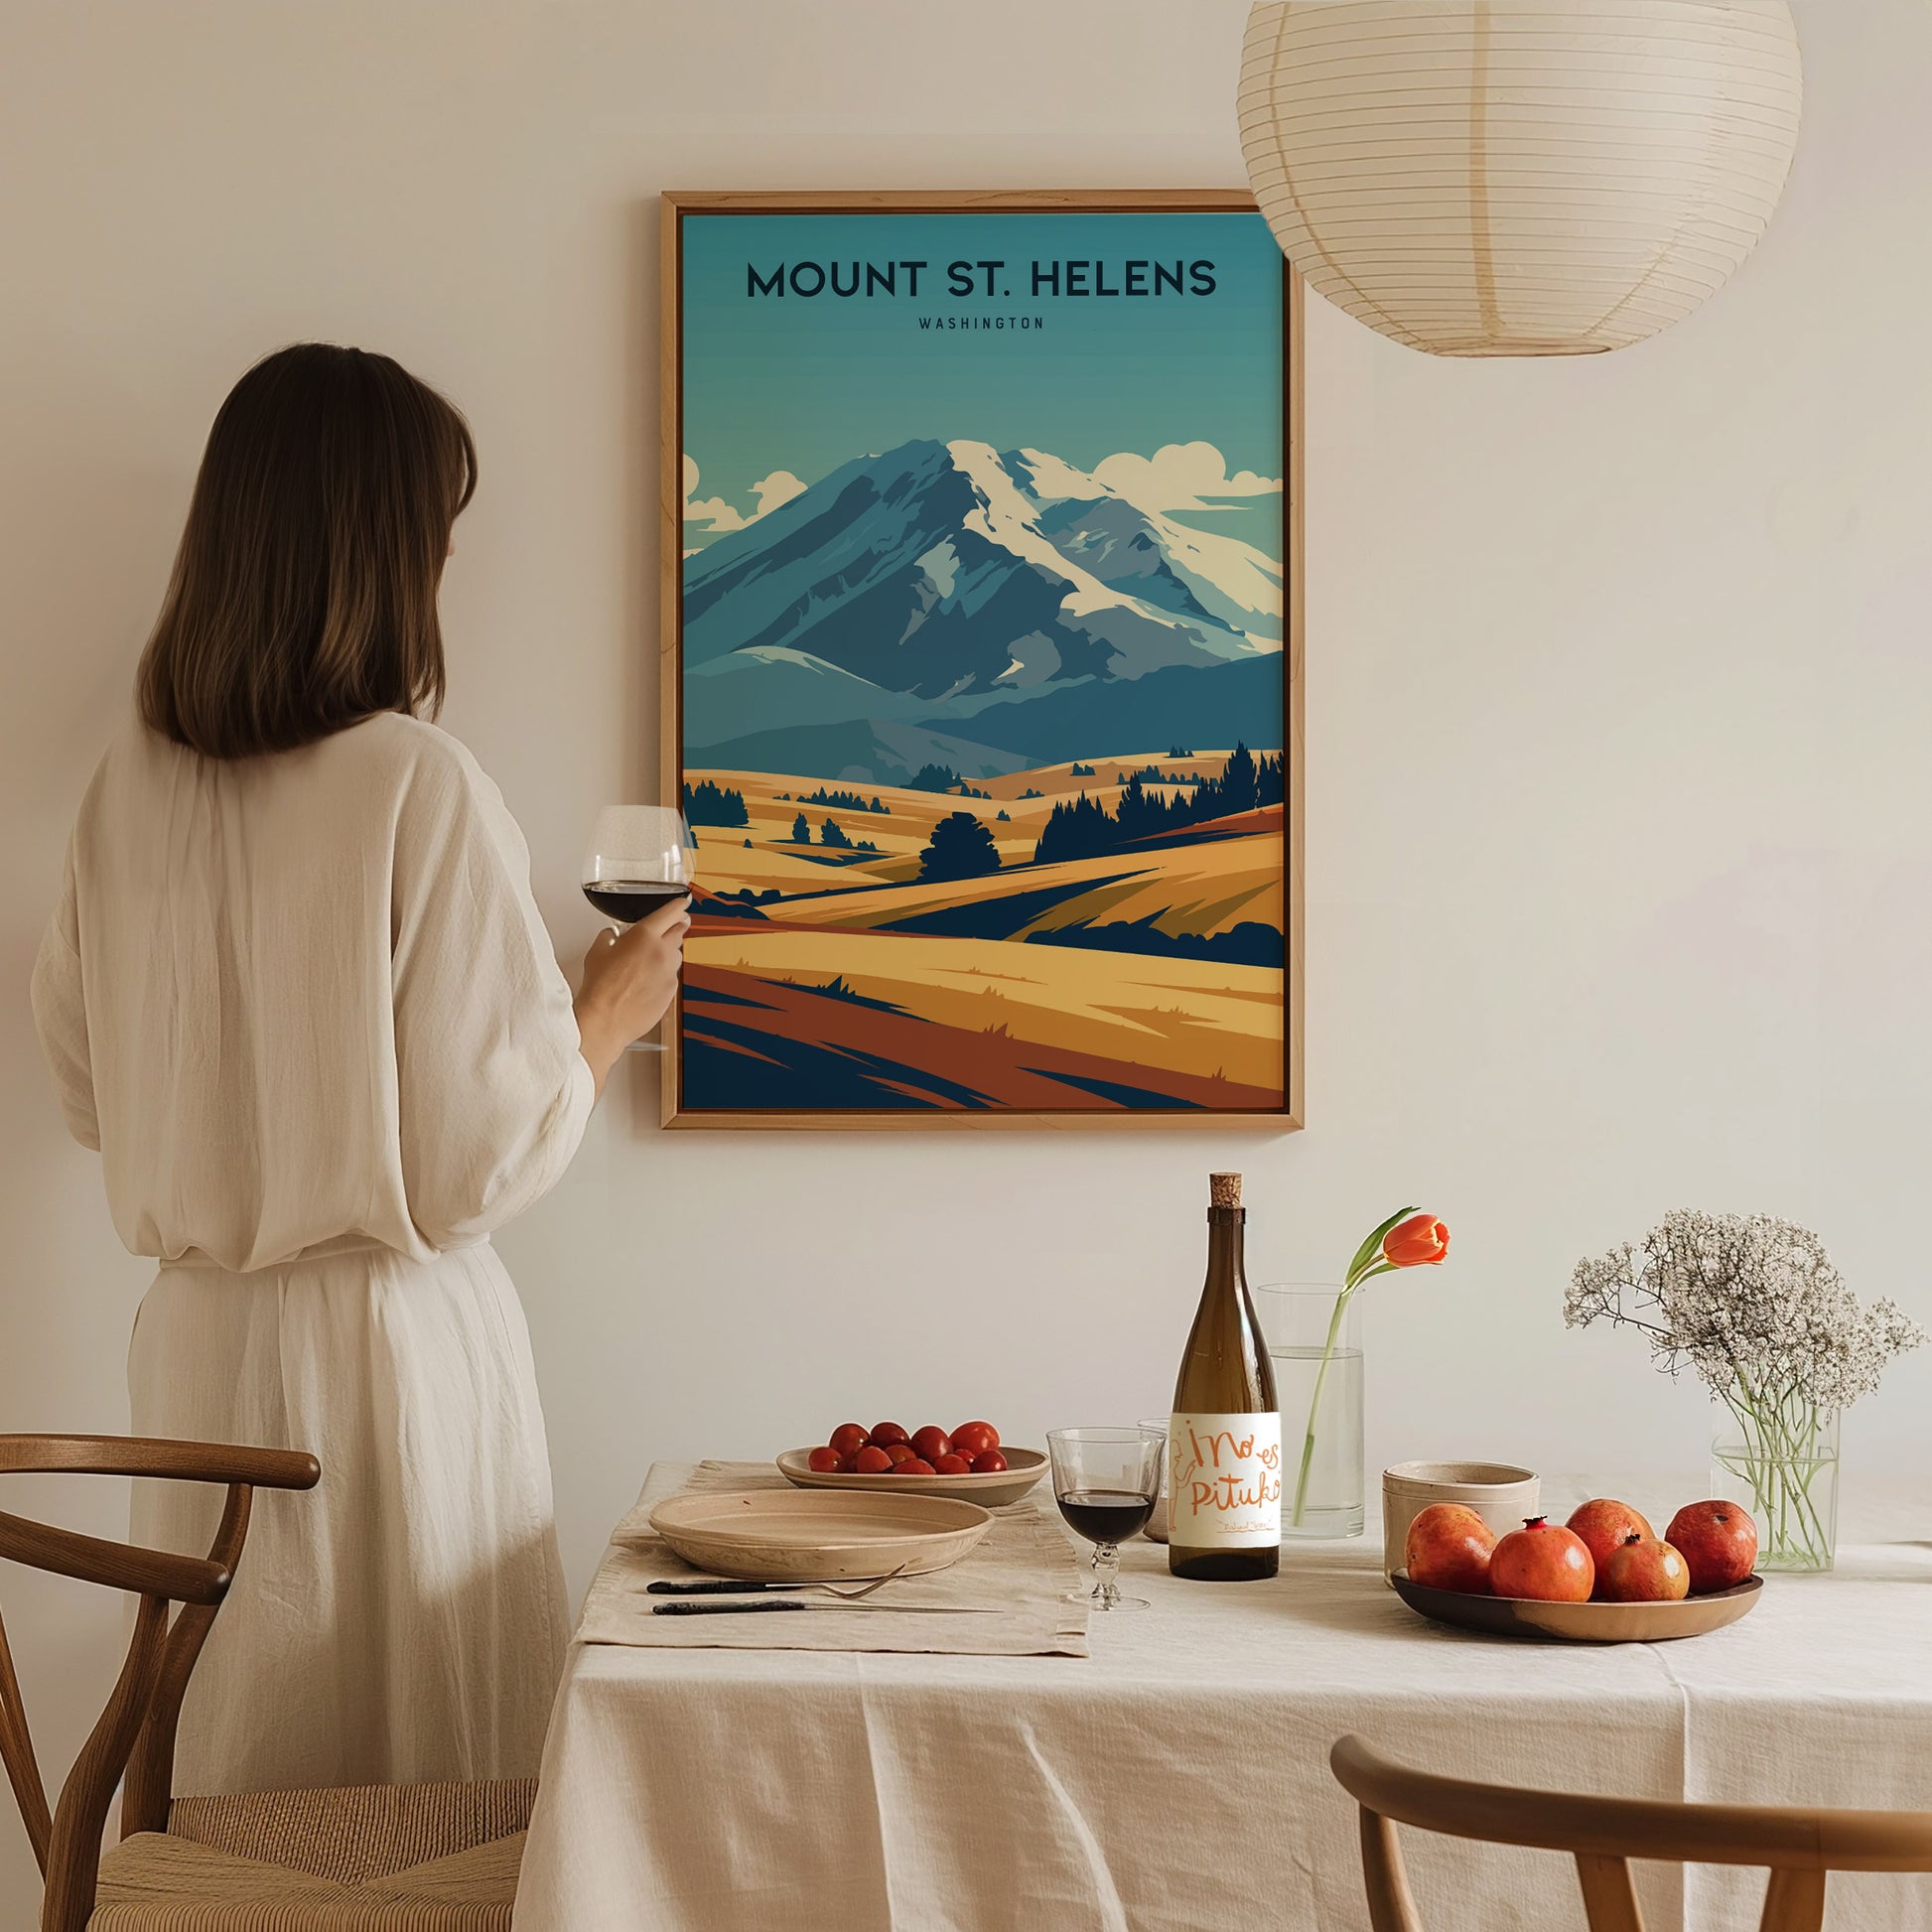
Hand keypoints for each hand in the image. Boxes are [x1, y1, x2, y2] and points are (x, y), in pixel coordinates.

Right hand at [574, 894, 690, 1094]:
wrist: (605, 1019)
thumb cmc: (600, 987)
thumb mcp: (597, 952)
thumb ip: (609, 937)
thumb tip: (612, 935)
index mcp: (644, 935)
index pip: (671, 912)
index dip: (678, 905)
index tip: (683, 903)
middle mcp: (662, 952)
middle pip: (680, 931)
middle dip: (676, 927)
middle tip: (670, 928)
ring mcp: (669, 973)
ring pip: (677, 955)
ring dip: (668, 953)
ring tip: (648, 962)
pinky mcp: (672, 992)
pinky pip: (672, 977)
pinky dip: (663, 975)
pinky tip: (646, 983)